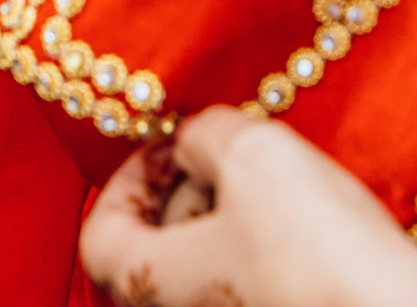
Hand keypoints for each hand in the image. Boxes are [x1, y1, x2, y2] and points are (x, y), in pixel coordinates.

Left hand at [79, 107, 416, 306]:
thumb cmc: (314, 250)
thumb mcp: (248, 153)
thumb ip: (205, 133)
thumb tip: (197, 138)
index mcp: (148, 283)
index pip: (101, 231)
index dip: (128, 177)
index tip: (167, 143)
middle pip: (157, 247)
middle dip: (188, 189)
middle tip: (229, 150)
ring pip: (210, 266)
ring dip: (233, 216)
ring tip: (279, 180)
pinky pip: (254, 283)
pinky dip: (268, 247)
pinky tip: (311, 222)